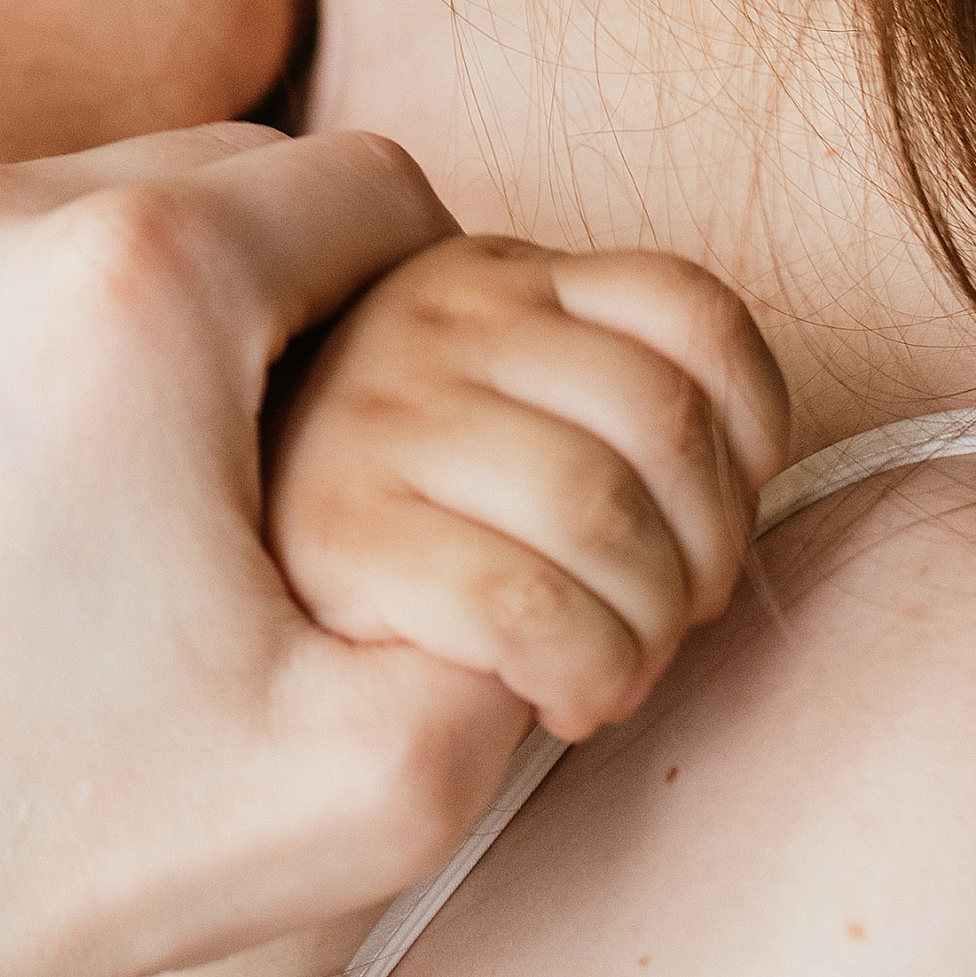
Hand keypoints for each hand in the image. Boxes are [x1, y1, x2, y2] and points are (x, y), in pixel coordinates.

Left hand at [0, 125, 525, 976]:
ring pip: (36, 207)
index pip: (362, 192)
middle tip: (258, 438)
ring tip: (106, 466)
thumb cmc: (106, 862)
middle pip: (194, 177)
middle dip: (256, 285)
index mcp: (141, 280)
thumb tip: (586, 500)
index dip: (413, 289)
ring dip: (93, 299)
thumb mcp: (396, 772)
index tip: (398, 392)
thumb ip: (544, 613)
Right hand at [267, 235, 788, 741]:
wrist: (223, 613)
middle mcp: (427, 315)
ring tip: (615, 671)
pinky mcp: (336, 533)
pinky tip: (555, 700)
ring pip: (605, 515)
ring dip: (650, 630)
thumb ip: (602, 395)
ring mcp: (373, 414)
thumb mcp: (507, 415)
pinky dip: (583, 672)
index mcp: (489, 276)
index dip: (752, 430)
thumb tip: (740, 466)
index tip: (719, 522)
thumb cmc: (406, 534)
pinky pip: (527, 608)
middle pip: (664, 419)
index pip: (691, 307)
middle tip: (668, 623)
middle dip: (708, 554)